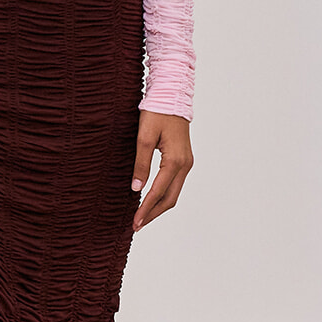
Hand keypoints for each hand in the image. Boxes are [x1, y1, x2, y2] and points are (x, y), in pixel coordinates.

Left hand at [131, 111, 193, 230]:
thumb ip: (141, 164)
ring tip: (143, 216)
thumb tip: (136, 189)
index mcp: (175, 161)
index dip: (146, 209)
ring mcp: (187, 163)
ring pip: (174, 193)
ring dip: (159, 207)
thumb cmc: (157, 114)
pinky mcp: (184, 160)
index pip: (158, 192)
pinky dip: (163, 195)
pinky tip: (152, 199)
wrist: (172, 97)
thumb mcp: (144, 138)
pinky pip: (175, 184)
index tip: (135, 222)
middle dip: (153, 214)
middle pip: (170, 199)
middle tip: (137, 225)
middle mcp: (185, 165)